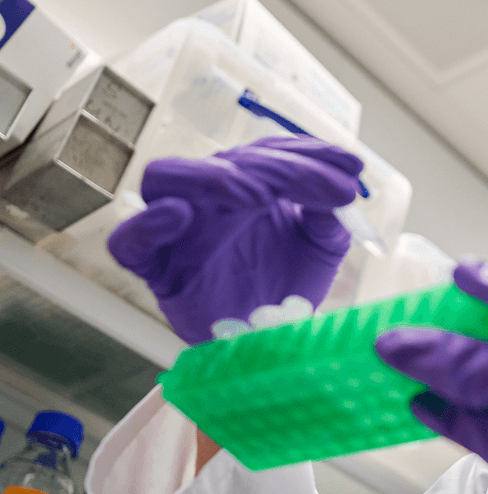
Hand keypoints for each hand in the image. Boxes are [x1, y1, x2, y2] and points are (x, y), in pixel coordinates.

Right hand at [108, 136, 362, 344]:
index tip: (354, 168)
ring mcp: (176, 230)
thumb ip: (330, 216)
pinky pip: (128, 242)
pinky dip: (147, 224)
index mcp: (246, 184)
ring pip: (166, 176)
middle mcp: (208, 198)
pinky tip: (179, 214)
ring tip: (261, 197)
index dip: (310, 153)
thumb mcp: (321, 247)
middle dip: (283, 169)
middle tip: (331, 193)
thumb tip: (343, 189)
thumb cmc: (286, 285)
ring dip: (214, 178)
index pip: (270, 152)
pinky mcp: (154, 269)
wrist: (266, 341)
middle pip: (227, 160)